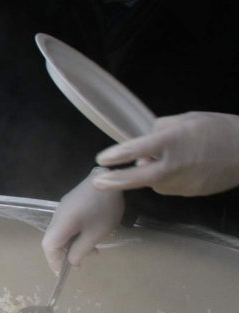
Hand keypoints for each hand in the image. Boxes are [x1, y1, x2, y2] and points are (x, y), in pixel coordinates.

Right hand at [41, 168, 123, 274]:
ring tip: (92, 251)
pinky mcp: (70, 204)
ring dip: (71, 245)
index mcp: (61, 223)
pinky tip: (90, 235)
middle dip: (63, 254)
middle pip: (52, 239)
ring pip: (60, 232)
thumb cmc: (103, 209)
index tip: (63, 273)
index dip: (53, 261)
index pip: (48, 246)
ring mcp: (63, 209)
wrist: (109, 180)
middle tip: (80, 263)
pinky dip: (74, 235)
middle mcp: (57, 216)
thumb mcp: (95, 234)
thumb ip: (81, 250)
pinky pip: (66, 224)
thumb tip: (71, 262)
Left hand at [92, 112, 238, 196]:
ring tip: (158, 159)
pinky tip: (176, 168)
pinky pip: (168, 186)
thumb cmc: (215, 129)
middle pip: (140, 177)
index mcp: (174, 141)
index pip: (141, 148)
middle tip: (98, 183)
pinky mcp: (191, 192)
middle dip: (116, 181)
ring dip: (147, 174)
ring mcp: (185, 182)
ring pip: (154, 182)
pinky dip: (164, 178)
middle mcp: (177, 164)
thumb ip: (159, 130)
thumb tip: (142, 140)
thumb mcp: (184, 120)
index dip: (119, 155)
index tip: (102, 159)